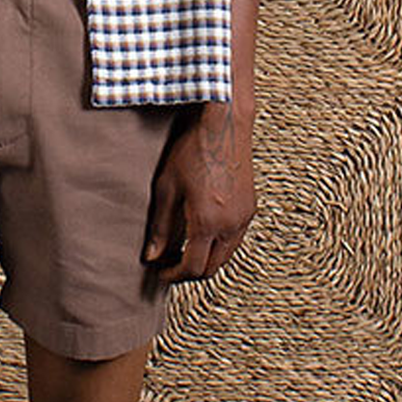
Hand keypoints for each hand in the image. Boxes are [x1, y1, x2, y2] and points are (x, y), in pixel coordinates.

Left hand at [142, 102, 255, 283]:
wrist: (224, 125)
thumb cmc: (194, 149)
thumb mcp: (167, 187)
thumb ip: (160, 225)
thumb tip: (152, 255)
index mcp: (207, 222)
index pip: (192, 267)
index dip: (173, 275)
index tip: (160, 271)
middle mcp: (230, 225)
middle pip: (211, 268)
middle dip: (189, 272)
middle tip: (170, 265)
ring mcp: (243, 218)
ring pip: (226, 256)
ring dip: (206, 260)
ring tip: (184, 249)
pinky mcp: (250, 208)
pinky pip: (235, 239)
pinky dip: (218, 245)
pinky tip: (203, 232)